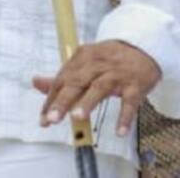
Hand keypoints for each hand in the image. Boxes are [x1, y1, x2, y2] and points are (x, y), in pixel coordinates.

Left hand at [32, 40, 160, 136]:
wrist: (144, 48)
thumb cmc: (109, 61)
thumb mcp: (85, 64)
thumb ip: (62, 76)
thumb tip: (35, 82)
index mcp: (84, 58)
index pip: (63, 79)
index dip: (51, 100)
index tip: (44, 119)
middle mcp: (99, 64)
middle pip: (77, 81)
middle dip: (63, 100)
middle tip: (52, 119)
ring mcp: (117, 74)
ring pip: (100, 87)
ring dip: (88, 102)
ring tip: (77, 118)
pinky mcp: (135, 85)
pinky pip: (130, 102)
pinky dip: (125, 116)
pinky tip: (120, 131)